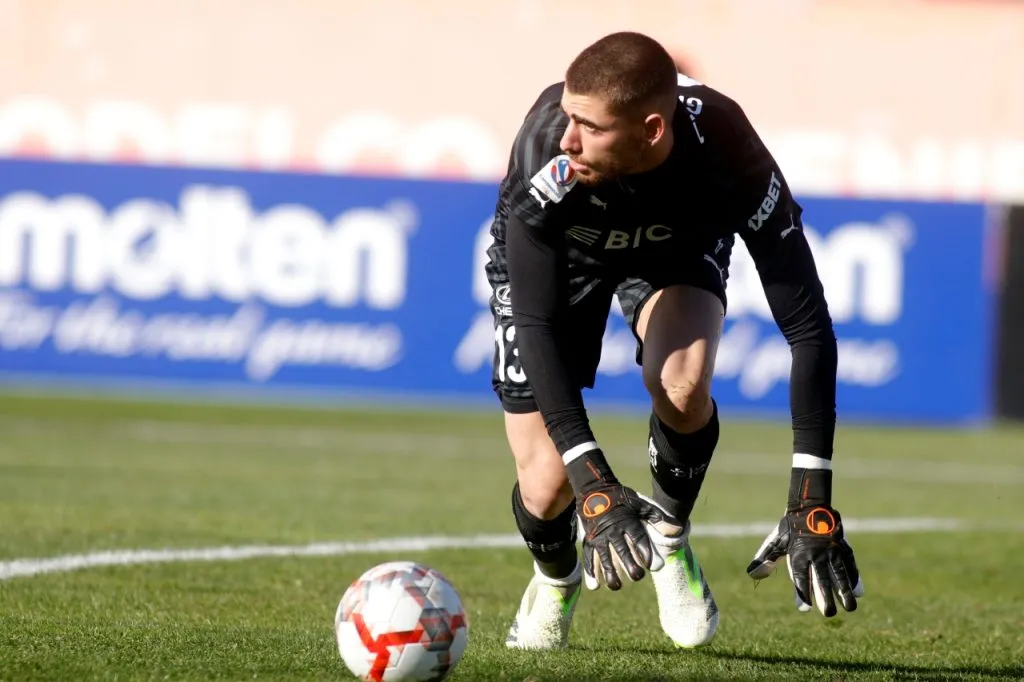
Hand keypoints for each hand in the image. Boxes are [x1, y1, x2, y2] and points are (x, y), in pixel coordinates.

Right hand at [576, 484, 679, 590]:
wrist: (595, 490)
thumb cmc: (622, 499)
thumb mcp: (640, 504)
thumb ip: (658, 517)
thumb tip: (677, 530)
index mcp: (627, 521)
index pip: (637, 538)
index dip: (644, 552)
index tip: (651, 565)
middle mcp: (612, 530)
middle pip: (621, 550)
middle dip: (628, 564)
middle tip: (637, 576)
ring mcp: (599, 536)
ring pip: (604, 557)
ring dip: (609, 572)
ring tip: (616, 586)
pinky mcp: (589, 540)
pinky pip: (589, 557)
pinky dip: (590, 572)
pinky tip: (595, 586)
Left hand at [746, 505, 863, 615]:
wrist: (809, 506)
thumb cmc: (790, 527)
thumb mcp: (775, 541)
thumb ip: (765, 558)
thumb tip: (751, 575)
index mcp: (798, 554)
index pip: (800, 577)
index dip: (802, 593)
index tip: (804, 609)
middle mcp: (816, 554)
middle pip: (822, 579)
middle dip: (826, 598)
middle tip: (828, 613)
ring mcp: (831, 550)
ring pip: (840, 574)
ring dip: (845, 592)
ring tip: (850, 608)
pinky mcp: (842, 547)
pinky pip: (850, 565)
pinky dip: (854, 578)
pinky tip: (858, 592)